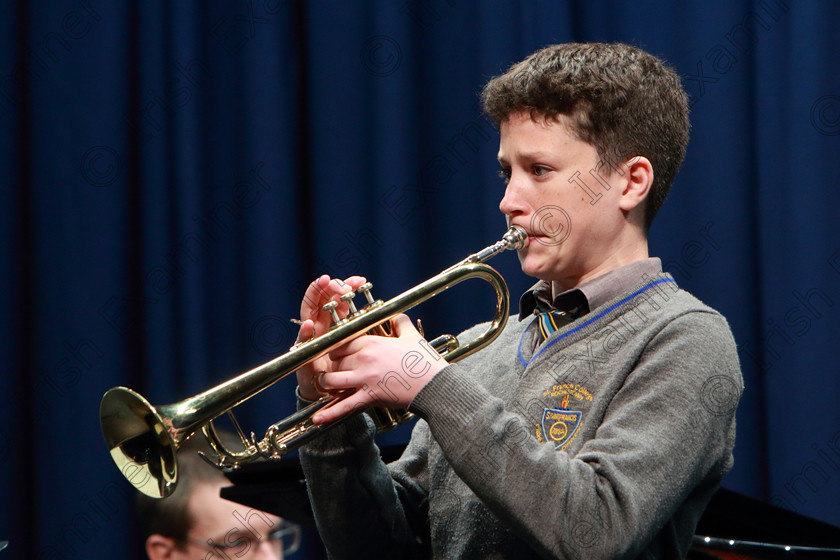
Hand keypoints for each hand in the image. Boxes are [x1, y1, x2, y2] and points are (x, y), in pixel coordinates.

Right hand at [294, 275, 368, 400]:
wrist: (331, 391)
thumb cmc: (346, 366)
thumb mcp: (358, 344)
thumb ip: (369, 329)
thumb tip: (393, 313)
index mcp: (334, 320)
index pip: (338, 297)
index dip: (347, 286)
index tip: (360, 281)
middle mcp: (320, 324)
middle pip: (321, 298)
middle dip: (328, 286)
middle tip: (339, 281)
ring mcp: (311, 336)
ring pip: (309, 312)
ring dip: (314, 298)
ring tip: (322, 287)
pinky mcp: (305, 353)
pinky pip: (303, 342)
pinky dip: (305, 333)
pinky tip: (310, 325)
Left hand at [311, 314, 447, 424]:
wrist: (434, 384)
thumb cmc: (424, 360)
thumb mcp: (412, 336)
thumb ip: (400, 322)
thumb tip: (396, 316)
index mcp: (371, 342)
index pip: (340, 343)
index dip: (335, 349)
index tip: (334, 354)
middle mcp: (363, 359)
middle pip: (334, 362)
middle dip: (331, 367)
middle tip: (333, 371)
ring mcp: (364, 379)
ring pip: (332, 381)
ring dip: (327, 385)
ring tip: (328, 387)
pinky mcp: (369, 398)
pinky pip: (344, 407)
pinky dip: (329, 414)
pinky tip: (316, 419)